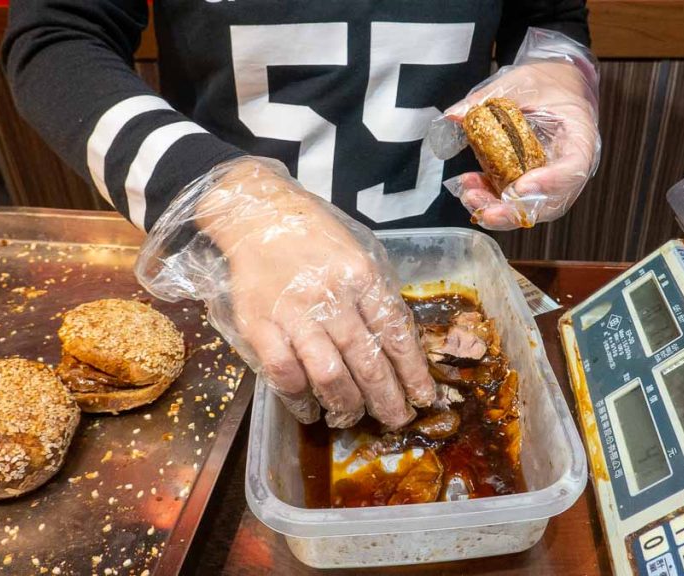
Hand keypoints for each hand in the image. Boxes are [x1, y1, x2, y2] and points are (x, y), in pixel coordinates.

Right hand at [137, 158, 434, 429]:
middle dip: (387, 399)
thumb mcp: (357, 255)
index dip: (413, 372)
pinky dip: (300, 400)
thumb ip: (376, 298)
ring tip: (353, 418)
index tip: (425, 398)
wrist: (258, 215)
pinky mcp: (259, 326)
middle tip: (397, 421)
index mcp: (361, 276)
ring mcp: (293, 312)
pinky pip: (284, 374)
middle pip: (367, 360)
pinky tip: (311, 410)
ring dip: (346, 405)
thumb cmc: (314, 238)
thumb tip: (400, 349)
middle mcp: (330, 295)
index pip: (395, 332)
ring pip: (329, 374)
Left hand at [429, 29, 600, 229]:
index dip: (549, 184)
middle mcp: (569, 167)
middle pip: (551, 203)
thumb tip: (453, 114)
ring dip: (499, 210)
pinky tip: (470, 187)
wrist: (555, 85)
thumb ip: (490, 97)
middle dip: (515, 212)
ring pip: (531, 209)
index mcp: (579, 138)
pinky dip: (492, 198)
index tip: (518, 188)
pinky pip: (515, 201)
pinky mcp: (532, 182)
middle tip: (486, 212)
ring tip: (470, 196)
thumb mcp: (521, 82)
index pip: (574, 169)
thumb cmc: (547, 82)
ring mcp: (552, 179)